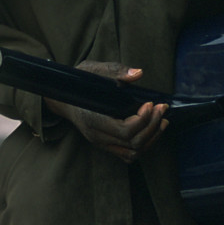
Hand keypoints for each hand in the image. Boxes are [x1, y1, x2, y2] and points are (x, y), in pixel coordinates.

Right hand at [45, 62, 168, 162]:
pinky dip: (145, 144)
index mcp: (91, 118)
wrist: (62, 97)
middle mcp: (96, 135)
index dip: (142, 119)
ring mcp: (101, 142)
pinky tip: (152, 130)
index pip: (124, 130)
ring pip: (133, 152)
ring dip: (152, 137)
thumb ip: (114, 70)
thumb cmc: (77, 82)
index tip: (150, 103)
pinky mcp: (106, 144)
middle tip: (161, 108)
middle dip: (152, 125)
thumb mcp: (91, 70)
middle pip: (132, 143)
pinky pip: (129, 154)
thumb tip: (137, 74)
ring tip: (161, 120)